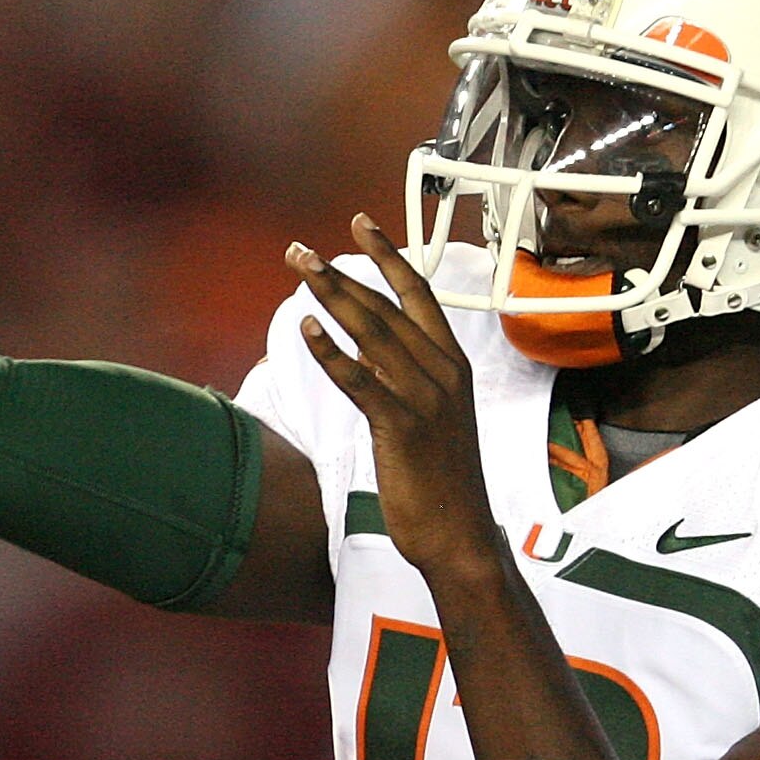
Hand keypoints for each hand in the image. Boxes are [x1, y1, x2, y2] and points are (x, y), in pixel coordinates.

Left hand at [290, 215, 501, 579]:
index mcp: (451, 365)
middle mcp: (441, 372)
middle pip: (385, 307)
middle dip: (339, 273)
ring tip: (298, 270)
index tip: (359, 224)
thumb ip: (401, 380)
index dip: (388, 256)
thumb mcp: (430, 418)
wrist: (461, 535)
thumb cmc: (443, 481)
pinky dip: (333, 353)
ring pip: (372, 333)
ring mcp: (424, 398)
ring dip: (331, 297)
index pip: (419, 295)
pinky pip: (362, 381)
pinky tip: (307, 330)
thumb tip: (363, 355)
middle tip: (297, 251)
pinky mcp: (402, 427)